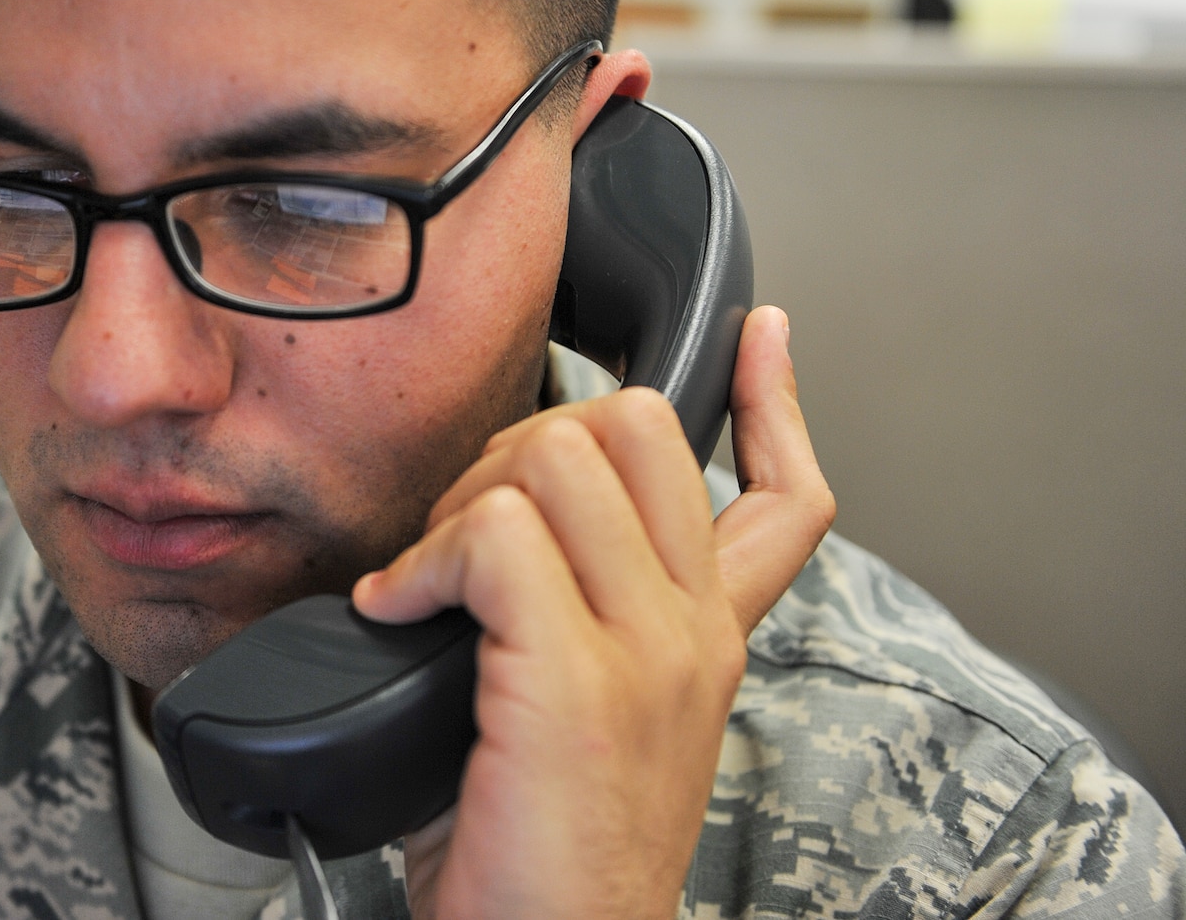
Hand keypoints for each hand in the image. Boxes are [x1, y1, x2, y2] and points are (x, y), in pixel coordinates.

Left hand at [351, 305, 833, 919]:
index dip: (777, 401)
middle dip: (528, 442)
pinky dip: (423, 557)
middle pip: (640, 427)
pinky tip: (396, 610)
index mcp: (706, 644)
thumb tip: (482, 529)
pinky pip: (495, 535)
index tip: (762, 333)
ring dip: (462, 498)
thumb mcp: (572, 718)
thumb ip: (565, 618)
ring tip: (427, 581)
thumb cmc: (530, 854)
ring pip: (560, 455)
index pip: (791, 498)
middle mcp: (695, 638)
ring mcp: (648, 655)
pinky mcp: (579, 684)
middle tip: (466, 528)